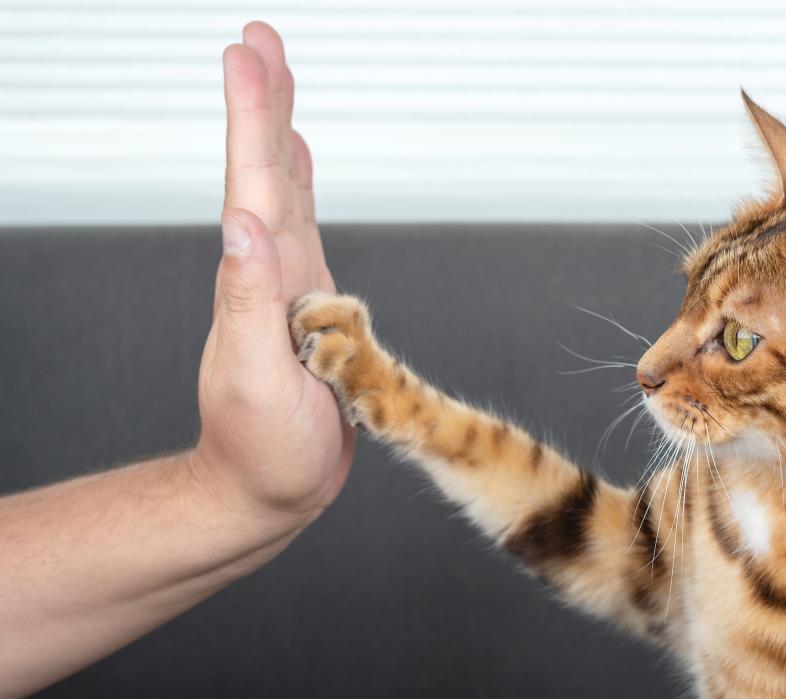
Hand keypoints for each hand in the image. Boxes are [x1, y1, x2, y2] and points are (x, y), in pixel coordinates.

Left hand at [191, 22, 354, 521]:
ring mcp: (287, 286)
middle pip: (261, 172)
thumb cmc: (263, 454)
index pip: (250, 184)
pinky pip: (303, 227)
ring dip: (274, 130)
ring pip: (280, 191)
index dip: (252, 117)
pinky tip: (293, 163)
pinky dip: (296, 185)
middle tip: (260, 39)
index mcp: (257, 281)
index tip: (249, 55)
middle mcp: (269, 273)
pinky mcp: (308, 305)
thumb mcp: (257, 382)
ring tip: (276, 80)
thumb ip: (249, 302)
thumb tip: (244, 225)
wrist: (264, 491)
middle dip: (261, 102)